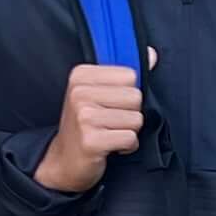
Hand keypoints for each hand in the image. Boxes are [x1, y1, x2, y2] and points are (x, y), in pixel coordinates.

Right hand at [36, 60, 145, 193]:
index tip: (110, 104)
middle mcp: (80, 93)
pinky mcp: (91, 141)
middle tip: (110, 122)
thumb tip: (152, 54)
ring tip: (109, 134)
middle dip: (130, 114)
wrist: (64, 160)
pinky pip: (130, 138)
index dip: (127, 93)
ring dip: (128, 131)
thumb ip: (125, 74)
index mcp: (81, 75)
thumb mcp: (99, 93)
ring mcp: (84, 117)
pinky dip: (127, 146)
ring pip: (136, 119)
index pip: (130, 75)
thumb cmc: (85, 125)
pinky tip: (110, 146)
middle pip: (135, 97)